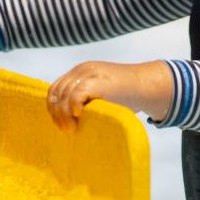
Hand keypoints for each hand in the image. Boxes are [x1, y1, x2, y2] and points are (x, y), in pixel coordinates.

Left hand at [46, 60, 171, 131]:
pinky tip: (79, 115)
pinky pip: (76, 94)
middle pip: (57, 91)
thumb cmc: (126, 95)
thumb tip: (69, 119)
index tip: (59, 122)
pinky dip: (73, 106)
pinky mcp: (98, 82)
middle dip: (56, 113)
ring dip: (63, 114)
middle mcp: (82, 70)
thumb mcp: (101, 92)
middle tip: (65, 129)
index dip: (53, 106)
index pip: (56, 88)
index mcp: (81, 72)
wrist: (146, 85)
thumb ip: (85, 98)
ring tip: (71, 128)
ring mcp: (90, 74)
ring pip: (64, 94)